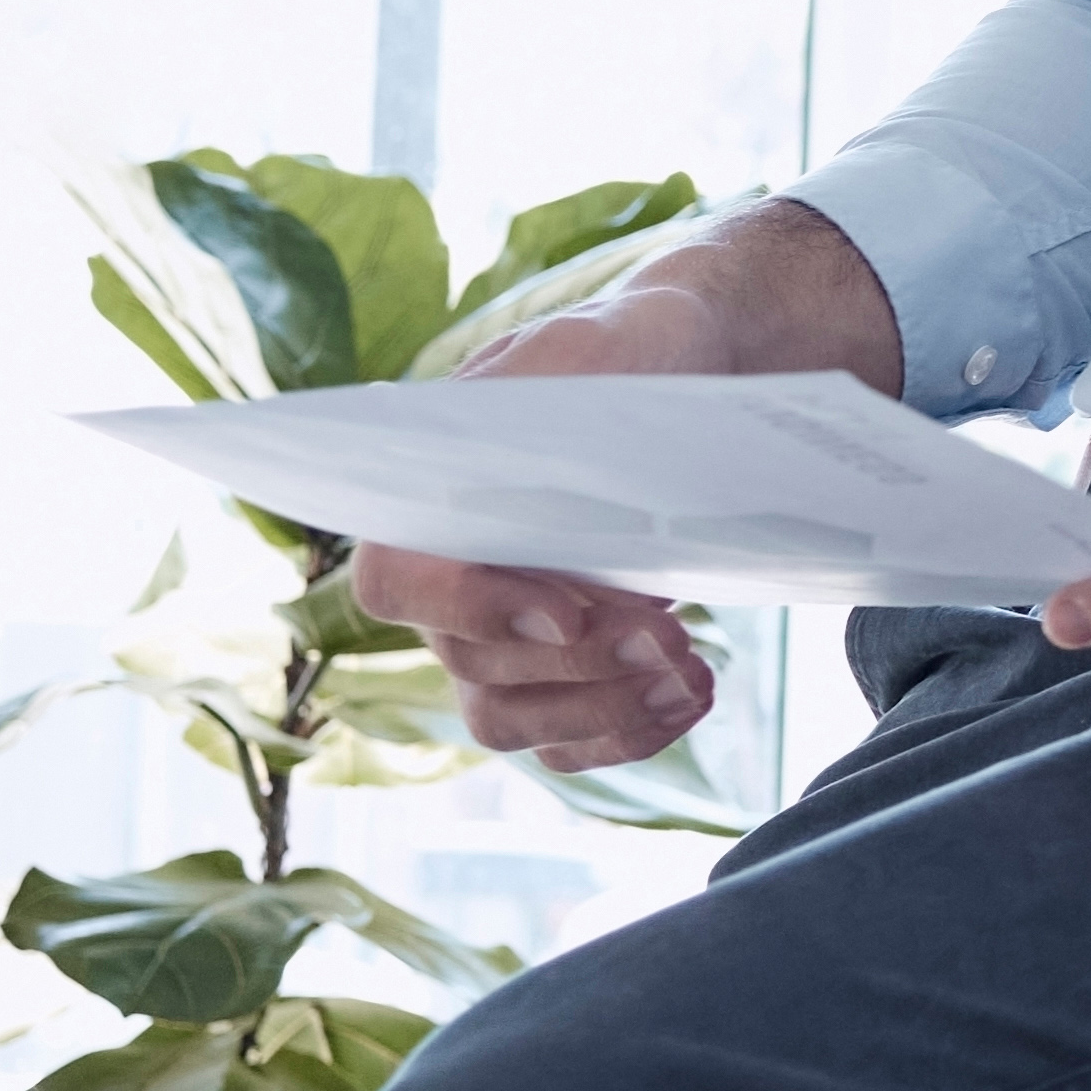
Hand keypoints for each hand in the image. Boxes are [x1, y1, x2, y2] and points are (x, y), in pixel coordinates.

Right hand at [346, 228, 867, 766]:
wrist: (688, 374)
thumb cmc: (624, 358)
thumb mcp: (591, 352)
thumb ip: (561, 398)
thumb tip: (555, 471)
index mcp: (424, 501)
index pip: (398, 582)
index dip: (471, 611)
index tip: (567, 617)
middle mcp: (444, 585)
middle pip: (472, 664)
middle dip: (576, 665)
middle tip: (670, 637)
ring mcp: (493, 640)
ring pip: (508, 718)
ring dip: (601, 711)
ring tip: (688, 675)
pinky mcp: (554, 675)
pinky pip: (563, 738)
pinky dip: (626, 732)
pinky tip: (691, 694)